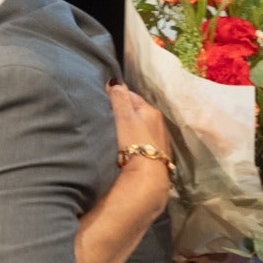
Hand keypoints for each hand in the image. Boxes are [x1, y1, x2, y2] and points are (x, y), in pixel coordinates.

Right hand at [108, 82, 173, 220]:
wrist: (147, 180)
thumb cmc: (133, 144)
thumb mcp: (123, 117)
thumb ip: (119, 98)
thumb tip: (115, 82)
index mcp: (150, 111)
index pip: (131, 96)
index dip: (116, 96)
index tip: (103, 100)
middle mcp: (159, 124)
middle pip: (138, 114)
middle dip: (124, 113)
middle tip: (106, 117)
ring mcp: (160, 143)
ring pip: (141, 129)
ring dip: (130, 130)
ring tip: (115, 135)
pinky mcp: (158, 160)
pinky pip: (143, 145)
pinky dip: (135, 144)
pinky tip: (126, 151)